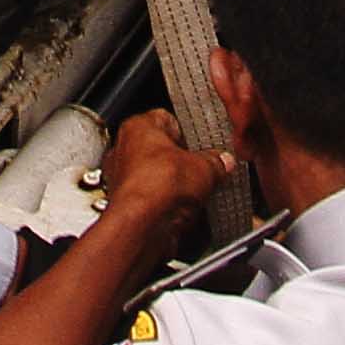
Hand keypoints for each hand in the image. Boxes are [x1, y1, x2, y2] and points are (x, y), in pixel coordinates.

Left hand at [98, 109, 223, 239]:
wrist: (143, 226)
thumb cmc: (158, 186)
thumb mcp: (205, 167)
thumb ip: (216, 161)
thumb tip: (222, 161)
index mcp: (137, 127)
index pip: (166, 118)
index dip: (188, 130)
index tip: (203, 142)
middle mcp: (123, 150)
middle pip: (160, 150)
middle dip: (183, 161)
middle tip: (203, 168)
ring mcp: (122, 179)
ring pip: (155, 177)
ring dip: (174, 185)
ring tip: (195, 192)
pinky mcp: (126, 206)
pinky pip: (152, 200)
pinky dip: (166, 204)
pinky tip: (182, 210)